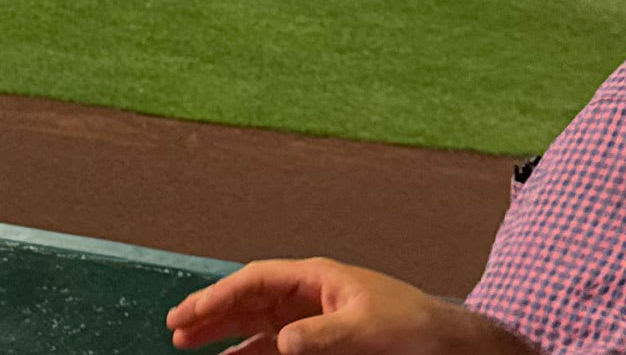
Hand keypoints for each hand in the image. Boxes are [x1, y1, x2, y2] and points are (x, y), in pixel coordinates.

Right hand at [168, 260, 518, 354]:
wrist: (449, 345)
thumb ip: (323, 335)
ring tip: (189, 343)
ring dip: (224, 333)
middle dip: (212, 311)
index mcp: (318, 277)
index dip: (221, 294)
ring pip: (256, 323)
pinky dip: (250, 353)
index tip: (192, 313)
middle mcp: (310, 294)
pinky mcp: (323, 343)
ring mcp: (314, 318)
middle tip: (175, 327)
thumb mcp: (367, 330)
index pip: (258, 280)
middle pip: (249, 299)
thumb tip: (281, 342)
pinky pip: (275, 346)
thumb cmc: (413, 327)